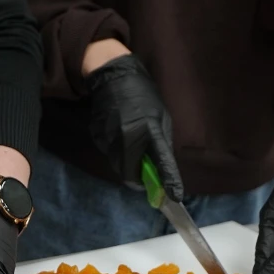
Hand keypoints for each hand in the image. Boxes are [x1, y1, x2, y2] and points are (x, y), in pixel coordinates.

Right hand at [86, 55, 184, 201]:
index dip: (169, 179)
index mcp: (151, 129)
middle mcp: (129, 137)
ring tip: (129, 143)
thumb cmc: (142, 96)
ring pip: (118, 166)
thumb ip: (161, 141)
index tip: (174, 196)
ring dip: (126, 164)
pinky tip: (117, 133)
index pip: (162, 160)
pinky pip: (108, 154)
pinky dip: (115, 152)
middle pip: (131, 173)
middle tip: (142, 174)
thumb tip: (159, 165)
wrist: (113, 78)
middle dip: (137, 177)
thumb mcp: (160, 116)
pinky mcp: (98, 137)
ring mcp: (111, 138)